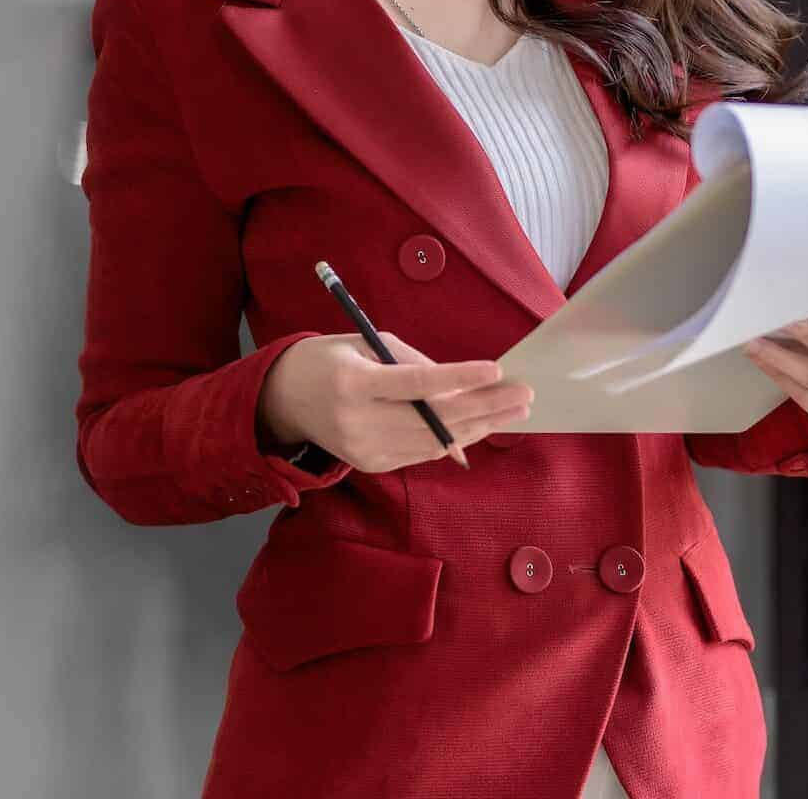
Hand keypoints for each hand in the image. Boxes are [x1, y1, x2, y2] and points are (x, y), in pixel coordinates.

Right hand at [259, 331, 534, 473]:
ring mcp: (365, 450)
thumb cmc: (329, 359)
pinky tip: (483, 425)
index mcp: (354, 384)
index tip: (496, 370)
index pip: (416, 384)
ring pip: (434, 442)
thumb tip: (461, 381)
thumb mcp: (365, 343)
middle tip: (523, 394)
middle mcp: (358, 422)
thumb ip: (411, 362)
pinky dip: (455, 440)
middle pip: (434, 420)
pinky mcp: (371, 465)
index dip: (459, 378)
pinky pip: (422, 453)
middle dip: (485, 407)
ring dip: (479, 426)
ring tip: (513, 410)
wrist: (285, 399)